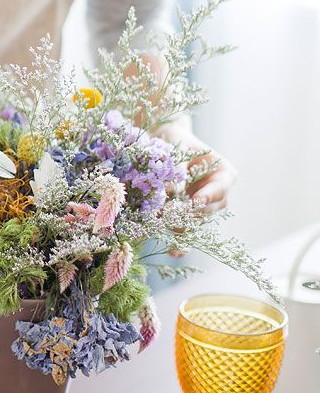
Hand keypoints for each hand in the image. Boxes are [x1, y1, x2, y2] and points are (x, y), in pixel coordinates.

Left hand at [155, 122, 237, 255]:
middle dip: (191, 214)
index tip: (195, 201)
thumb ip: (177, 169)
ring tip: (167, 233)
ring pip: (198, 221)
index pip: (220, 187)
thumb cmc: (176, 141)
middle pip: (210, 209)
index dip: (208, 195)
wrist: (167, 143)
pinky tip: (174, 251)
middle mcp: (219, 193)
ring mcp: (206, 206)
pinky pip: (188, 228)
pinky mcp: (191, 215)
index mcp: (224, 174)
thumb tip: (170, 191)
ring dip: (182, 226)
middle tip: (172, 217)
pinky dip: (180, 238)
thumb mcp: (177, 148)